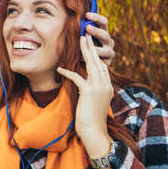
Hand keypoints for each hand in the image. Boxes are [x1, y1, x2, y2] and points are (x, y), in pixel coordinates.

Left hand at [57, 34, 113, 157]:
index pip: (103, 66)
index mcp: (107, 87)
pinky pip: (78, 78)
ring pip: (92, 65)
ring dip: (85, 51)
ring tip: (80, 40)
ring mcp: (99, 88)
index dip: (97, 54)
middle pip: (99, 61)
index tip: (91, 44)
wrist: (95, 134)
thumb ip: (91, 91)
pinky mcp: (89, 93)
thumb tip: (83, 83)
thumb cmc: (92, 120)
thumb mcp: (93, 102)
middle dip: (92, 47)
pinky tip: (60, 68)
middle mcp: (105, 85)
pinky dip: (68, 72)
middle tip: (86, 35)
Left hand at [85, 12, 114, 65]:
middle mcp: (109, 42)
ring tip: (83, 47)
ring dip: (93, 48)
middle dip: (96, 31)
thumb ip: (82, 29)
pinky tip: (81, 58)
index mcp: (104, 32)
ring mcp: (110, 53)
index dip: (96, 17)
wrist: (91, 65)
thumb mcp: (85, 37)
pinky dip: (91, 59)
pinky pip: (100, 61)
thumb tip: (72, 19)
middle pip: (104, 34)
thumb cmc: (86, 47)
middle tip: (86, 28)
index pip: (104, 22)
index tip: (86, 14)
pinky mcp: (107, 63)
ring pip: (104, 50)